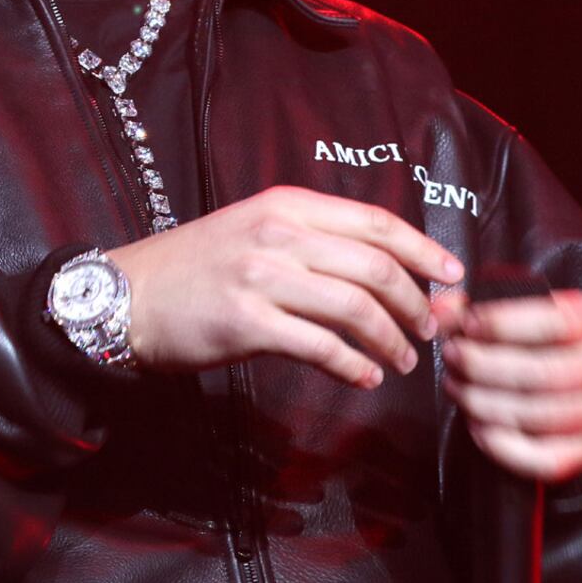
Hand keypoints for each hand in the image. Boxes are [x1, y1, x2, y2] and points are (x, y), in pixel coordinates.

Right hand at [103, 185, 464, 388]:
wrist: (129, 295)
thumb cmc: (197, 268)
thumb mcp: (255, 231)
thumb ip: (313, 242)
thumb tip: (385, 271)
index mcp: (286, 204)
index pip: (374, 221)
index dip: (422, 249)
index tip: (453, 274)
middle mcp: (277, 233)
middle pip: (374, 266)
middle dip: (415, 303)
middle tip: (430, 330)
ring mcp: (262, 277)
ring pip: (355, 308)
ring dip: (391, 341)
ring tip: (402, 362)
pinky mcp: (247, 323)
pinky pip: (321, 347)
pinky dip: (353, 366)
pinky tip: (364, 378)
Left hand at [432, 289, 581, 482]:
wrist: (569, 383)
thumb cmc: (535, 342)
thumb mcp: (512, 314)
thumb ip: (473, 310)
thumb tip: (441, 312)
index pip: (554, 322)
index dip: (503, 324)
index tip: (466, 325)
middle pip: (543, 372)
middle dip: (485, 365)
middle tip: (452, 356)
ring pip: (538, 414)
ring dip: (485, 402)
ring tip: (457, 388)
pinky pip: (543, 458)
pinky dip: (502, 445)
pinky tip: (476, 426)